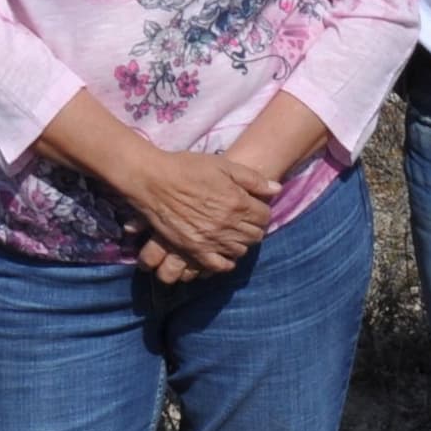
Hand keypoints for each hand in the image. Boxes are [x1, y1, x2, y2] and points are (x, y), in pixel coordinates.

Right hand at [115, 145, 281, 273]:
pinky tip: (223, 253)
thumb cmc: (187, 168)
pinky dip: (225, 262)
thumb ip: (252, 179)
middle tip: (244, 221)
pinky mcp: (194, 250)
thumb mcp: (223, 165)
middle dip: (253, 227)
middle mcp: (228, 225)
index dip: (261, 211)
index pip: (264, 216)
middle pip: (255, 235)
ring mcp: (211, 240)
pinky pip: (218, 265)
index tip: (254, 208)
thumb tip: (277, 190)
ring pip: (240, 250)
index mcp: (238, 203)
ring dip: (240, 242)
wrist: (153, 180)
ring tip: (232, 233)